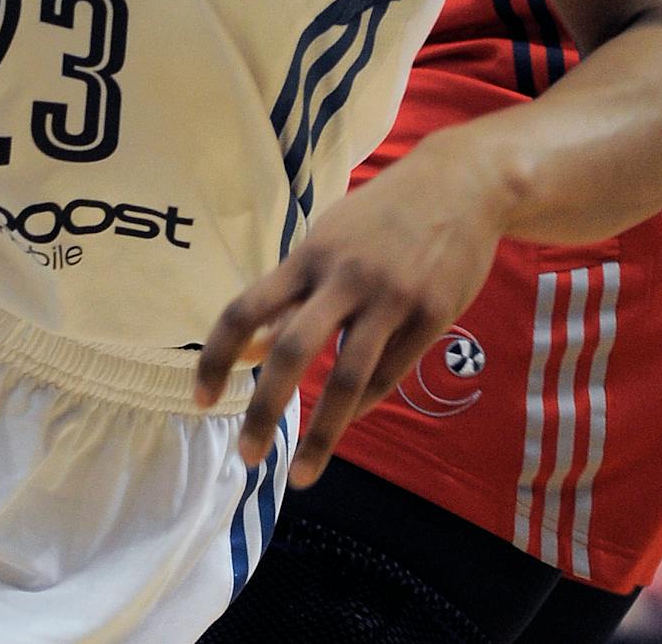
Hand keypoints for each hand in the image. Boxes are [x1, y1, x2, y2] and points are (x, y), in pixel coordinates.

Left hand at [195, 128, 508, 485]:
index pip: (246, 308)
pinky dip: (363, 404)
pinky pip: (389, 373)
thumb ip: (293, 291)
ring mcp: (391, 299)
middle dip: (264, 409)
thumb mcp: (330, 238)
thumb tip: (254, 349)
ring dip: (321, 435)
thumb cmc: (382, 216)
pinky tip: (348, 420)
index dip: (217, 355)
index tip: (200, 396)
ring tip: (300, 475)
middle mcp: (345, 277)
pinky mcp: (432, 316)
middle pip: (294, 352)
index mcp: (310, 255)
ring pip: (349, 379)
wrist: (462, 185)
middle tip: (245, 456)